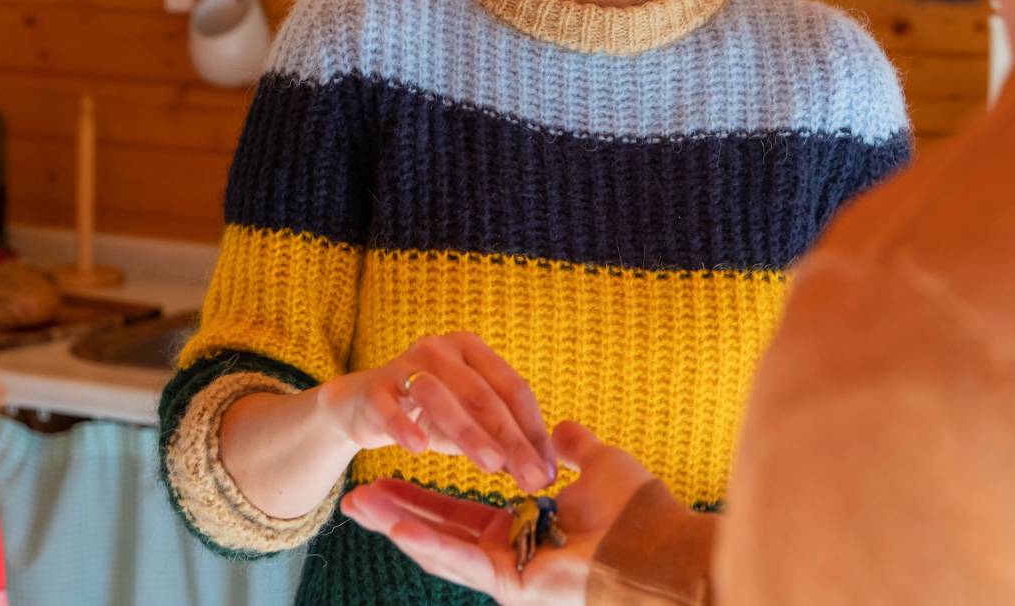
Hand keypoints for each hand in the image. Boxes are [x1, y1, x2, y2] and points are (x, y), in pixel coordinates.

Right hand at [318, 331, 555, 493]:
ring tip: (492, 465)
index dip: (534, 431)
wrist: (364, 406)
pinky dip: (405, 426)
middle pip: (483, 394)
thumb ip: (503, 441)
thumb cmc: (429, 414)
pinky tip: (418, 448)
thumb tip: (544, 472)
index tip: (549, 471)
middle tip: (532, 477)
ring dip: (468, 432)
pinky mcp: (374, 390)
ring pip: (440, 396)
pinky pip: (390, 408)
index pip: (513, 389)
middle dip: (511, 438)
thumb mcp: (470, 424)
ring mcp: (405, 366)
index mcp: (472, 351)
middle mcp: (441, 350)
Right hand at [340, 421, 659, 605]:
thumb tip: (563, 429)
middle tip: (352, 497)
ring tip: (357, 506)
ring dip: (397, 526)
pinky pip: (463, 561)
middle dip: (394, 513)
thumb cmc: (641, 512)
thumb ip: (575, 449)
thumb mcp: (601, 466)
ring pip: (441, 547)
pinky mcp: (513, 585)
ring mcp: (508, 575)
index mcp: (524, 533)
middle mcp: (510, 556)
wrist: (663, 546)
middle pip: (438, 532)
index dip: (422, 496)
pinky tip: (394, 526)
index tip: (387, 475)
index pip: (460, 513)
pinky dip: (427, 542)